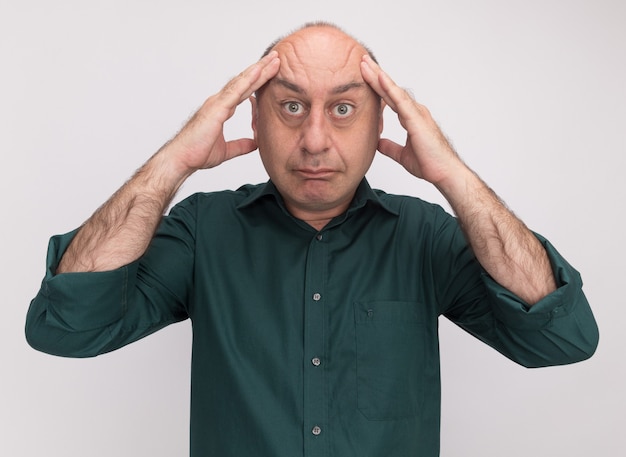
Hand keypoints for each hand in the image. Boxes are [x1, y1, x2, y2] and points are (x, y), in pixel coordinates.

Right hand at [167, 51, 279, 175]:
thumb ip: (241, 145)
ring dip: (258, 69)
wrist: (182, 159)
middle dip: (261, 69)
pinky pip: (235, 91)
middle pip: (244, 81)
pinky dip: (247, 80)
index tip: (271, 72)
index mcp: (221, 109)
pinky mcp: (216, 108)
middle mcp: (219, 102)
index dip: (258, 81)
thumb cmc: (197, 153)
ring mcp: (217, 103)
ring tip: (272, 59)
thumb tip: (255, 144)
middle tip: (275, 58)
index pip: (244, 91)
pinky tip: (258, 71)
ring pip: (241, 82)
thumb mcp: (226, 150)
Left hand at [360, 55, 463, 186]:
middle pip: (390, 89)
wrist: (444, 173)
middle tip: (362, 61)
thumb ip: (390, 147)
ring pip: (394, 90)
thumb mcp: (403, 155)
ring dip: (379, 76)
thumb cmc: (430, 163)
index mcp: (410, 118)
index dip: (377, 86)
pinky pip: (400, 101)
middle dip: (375, 75)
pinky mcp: (417, 120)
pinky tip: (379, 78)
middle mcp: (414, 111)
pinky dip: (389, 88)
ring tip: (365, 64)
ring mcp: (416, 113)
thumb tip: (378, 143)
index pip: (390, 98)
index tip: (364, 75)